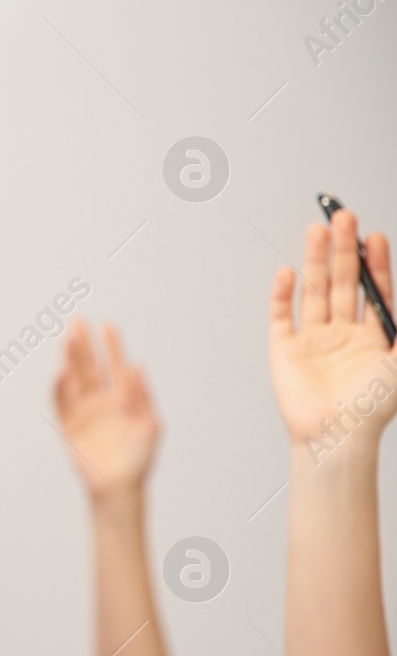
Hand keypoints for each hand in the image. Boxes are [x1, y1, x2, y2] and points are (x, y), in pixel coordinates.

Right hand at [53, 322, 159, 499]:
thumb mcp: (149, 424)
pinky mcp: (69, 426)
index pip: (115, 366)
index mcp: (123, 399)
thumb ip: (140, 395)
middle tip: (77, 322)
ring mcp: (84, 412)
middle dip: (84, 345)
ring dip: (70, 359)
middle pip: (90, 367)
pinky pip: (61, 403)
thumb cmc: (139, 458)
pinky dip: (59, 388)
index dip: (111, 347)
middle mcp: (101, 401)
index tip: (106, 325)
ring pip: (74, 380)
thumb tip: (137, 365)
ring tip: (67, 338)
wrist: (118, 486)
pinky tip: (60, 372)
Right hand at [269, 211, 396, 460]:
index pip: (373, 291)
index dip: (373, 263)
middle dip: (343, 251)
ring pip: (313, 292)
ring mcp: (312, 341)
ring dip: (315, 261)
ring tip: (317, 231)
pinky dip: (282, 294)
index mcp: (372, 338)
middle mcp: (342, 335)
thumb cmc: (371, 408)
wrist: (337, 436)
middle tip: (343, 219)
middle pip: (341, 283)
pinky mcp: (284, 351)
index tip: (372, 237)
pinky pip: (281, 316)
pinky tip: (287, 273)